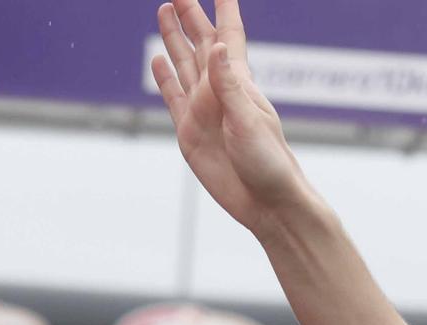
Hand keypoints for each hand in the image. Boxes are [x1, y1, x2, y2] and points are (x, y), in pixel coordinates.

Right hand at [151, 0, 314, 235]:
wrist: (266, 204)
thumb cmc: (269, 164)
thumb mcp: (249, 121)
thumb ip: (230, 85)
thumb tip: (218, 46)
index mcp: (240, 85)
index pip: (230, 37)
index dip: (224, 11)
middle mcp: (220, 92)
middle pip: (201, 43)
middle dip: (190, 16)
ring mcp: (203, 110)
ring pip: (183, 63)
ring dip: (174, 38)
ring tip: (164, 10)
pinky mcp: (189, 131)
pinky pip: (172, 95)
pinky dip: (163, 76)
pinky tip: (158, 59)